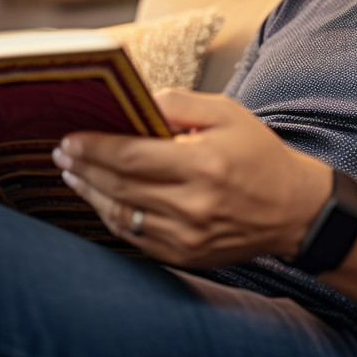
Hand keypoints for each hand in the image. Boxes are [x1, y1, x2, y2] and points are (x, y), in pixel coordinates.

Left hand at [52, 89, 331, 267]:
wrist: (294, 209)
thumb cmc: (258, 154)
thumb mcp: (227, 114)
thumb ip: (178, 104)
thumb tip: (135, 101)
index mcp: (203, 164)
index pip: (132, 156)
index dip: (94, 147)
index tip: (69, 138)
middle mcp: (193, 205)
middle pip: (120, 186)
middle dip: (84, 168)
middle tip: (61, 153)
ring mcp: (188, 236)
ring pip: (122, 216)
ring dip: (91, 194)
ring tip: (73, 174)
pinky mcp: (185, 255)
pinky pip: (135, 238)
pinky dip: (112, 217)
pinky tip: (100, 199)